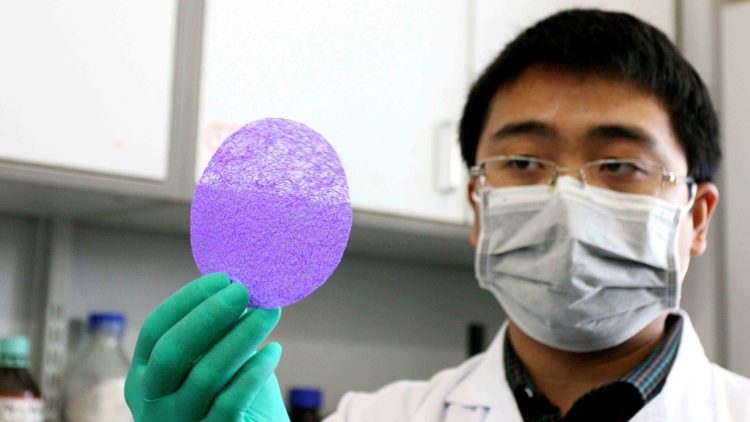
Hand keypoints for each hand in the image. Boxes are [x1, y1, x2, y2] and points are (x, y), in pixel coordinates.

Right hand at [124, 273, 289, 421]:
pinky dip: (254, 372)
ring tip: (269, 313)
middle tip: (244, 290)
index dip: (188, 300)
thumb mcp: (213, 359)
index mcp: (144, 375)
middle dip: (210, 315)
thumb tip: (236, 284)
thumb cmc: (231, 393)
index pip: (155, 329)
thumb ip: (216, 331)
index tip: (223, 278)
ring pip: (205, 376)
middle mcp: (152, 402)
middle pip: (172, 352)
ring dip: (242, 336)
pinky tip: (273, 351)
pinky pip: (231, 402)